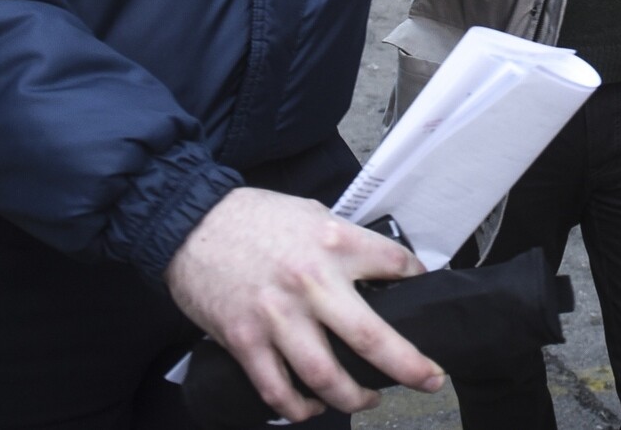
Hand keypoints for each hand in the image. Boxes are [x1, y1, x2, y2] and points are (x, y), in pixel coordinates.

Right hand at [164, 188, 443, 421]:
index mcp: (333, 242)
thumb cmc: (252, 217)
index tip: (422, 290)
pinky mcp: (244, 340)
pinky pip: (277, 388)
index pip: (395, 264)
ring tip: (368, 399)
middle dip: (409, 366)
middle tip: (430, 378)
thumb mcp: (311, 213)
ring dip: (353, 397)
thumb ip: (344, 241)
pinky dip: (299, 407)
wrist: (190, 222)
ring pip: (326, 376)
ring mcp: (276, 316)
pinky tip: (312, 407)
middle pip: (371, 338)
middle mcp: (310, 282)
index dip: (416, 279)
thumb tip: (377, 267)